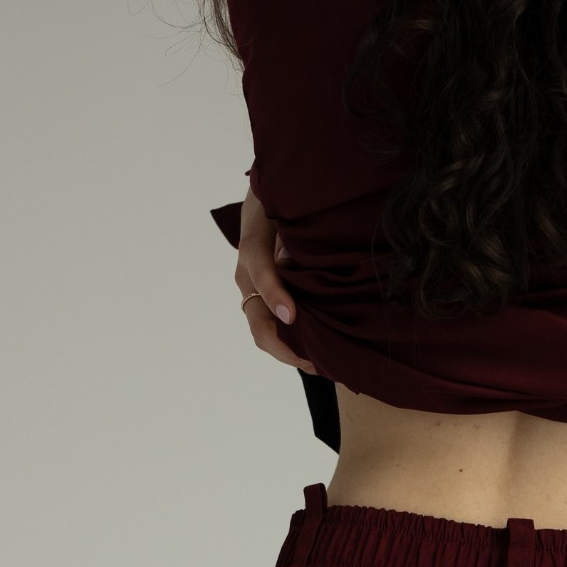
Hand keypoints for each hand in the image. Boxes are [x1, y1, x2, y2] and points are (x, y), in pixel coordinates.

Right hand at [233, 187, 317, 374]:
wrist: (267, 202)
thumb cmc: (280, 204)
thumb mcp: (286, 210)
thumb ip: (292, 236)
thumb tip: (296, 264)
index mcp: (252, 248)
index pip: (259, 272)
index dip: (274, 295)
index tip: (292, 316)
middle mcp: (246, 276)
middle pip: (259, 323)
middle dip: (287, 348)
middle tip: (316, 361)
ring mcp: (251, 292)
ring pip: (263, 335)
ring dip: (290, 354)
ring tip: (319, 364)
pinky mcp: (260, 302)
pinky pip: (270, 332)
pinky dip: (290, 347)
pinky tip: (313, 354)